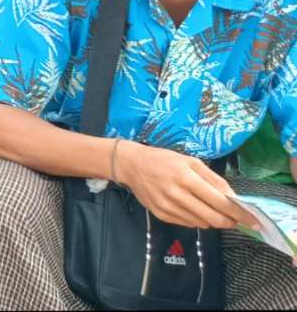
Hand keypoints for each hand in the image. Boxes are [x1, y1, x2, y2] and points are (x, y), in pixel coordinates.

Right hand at [115, 140, 244, 230]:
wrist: (131, 165)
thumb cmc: (164, 159)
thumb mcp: (190, 161)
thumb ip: (214, 179)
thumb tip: (234, 198)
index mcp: (186, 177)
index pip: (220, 202)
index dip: (239, 213)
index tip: (253, 220)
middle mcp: (177, 194)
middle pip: (214, 217)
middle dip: (230, 221)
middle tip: (236, 219)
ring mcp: (168, 207)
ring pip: (202, 223)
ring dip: (214, 220)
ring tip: (215, 212)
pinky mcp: (161, 215)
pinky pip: (188, 224)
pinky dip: (198, 220)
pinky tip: (196, 210)